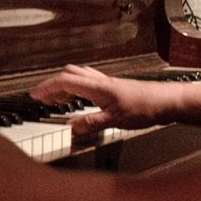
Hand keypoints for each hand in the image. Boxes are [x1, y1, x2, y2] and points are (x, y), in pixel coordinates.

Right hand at [30, 64, 171, 135]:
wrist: (166, 100)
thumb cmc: (145, 107)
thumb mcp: (116, 120)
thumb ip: (91, 122)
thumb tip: (70, 126)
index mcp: (97, 87)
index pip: (64, 81)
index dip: (47, 87)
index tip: (34, 95)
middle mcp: (100, 81)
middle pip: (69, 74)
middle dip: (52, 84)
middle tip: (43, 97)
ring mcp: (106, 82)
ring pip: (79, 76)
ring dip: (64, 84)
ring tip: (57, 98)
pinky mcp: (113, 87)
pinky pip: (88, 81)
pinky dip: (77, 87)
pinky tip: (80, 98)